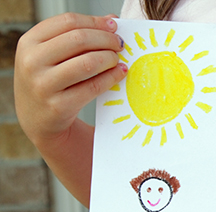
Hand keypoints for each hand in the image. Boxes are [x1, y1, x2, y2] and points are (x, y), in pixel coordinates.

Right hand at [14, 13, 126, 146]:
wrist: (38, 120)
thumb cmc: (50, 81)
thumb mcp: (52, 55)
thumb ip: (76, 35)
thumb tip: (112, 20)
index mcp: (29, 42)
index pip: (68, 21)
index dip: (95, 21)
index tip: (113, 26)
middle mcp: (32, 61)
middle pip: (79, 39)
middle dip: (106, 39)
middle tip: (120, 44)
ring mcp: (43, 85)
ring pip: (88, 62)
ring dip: (110, 58)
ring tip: (118, 59)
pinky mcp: (59, 106)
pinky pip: (94, 86)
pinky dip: (111, 77)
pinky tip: (119, 74)